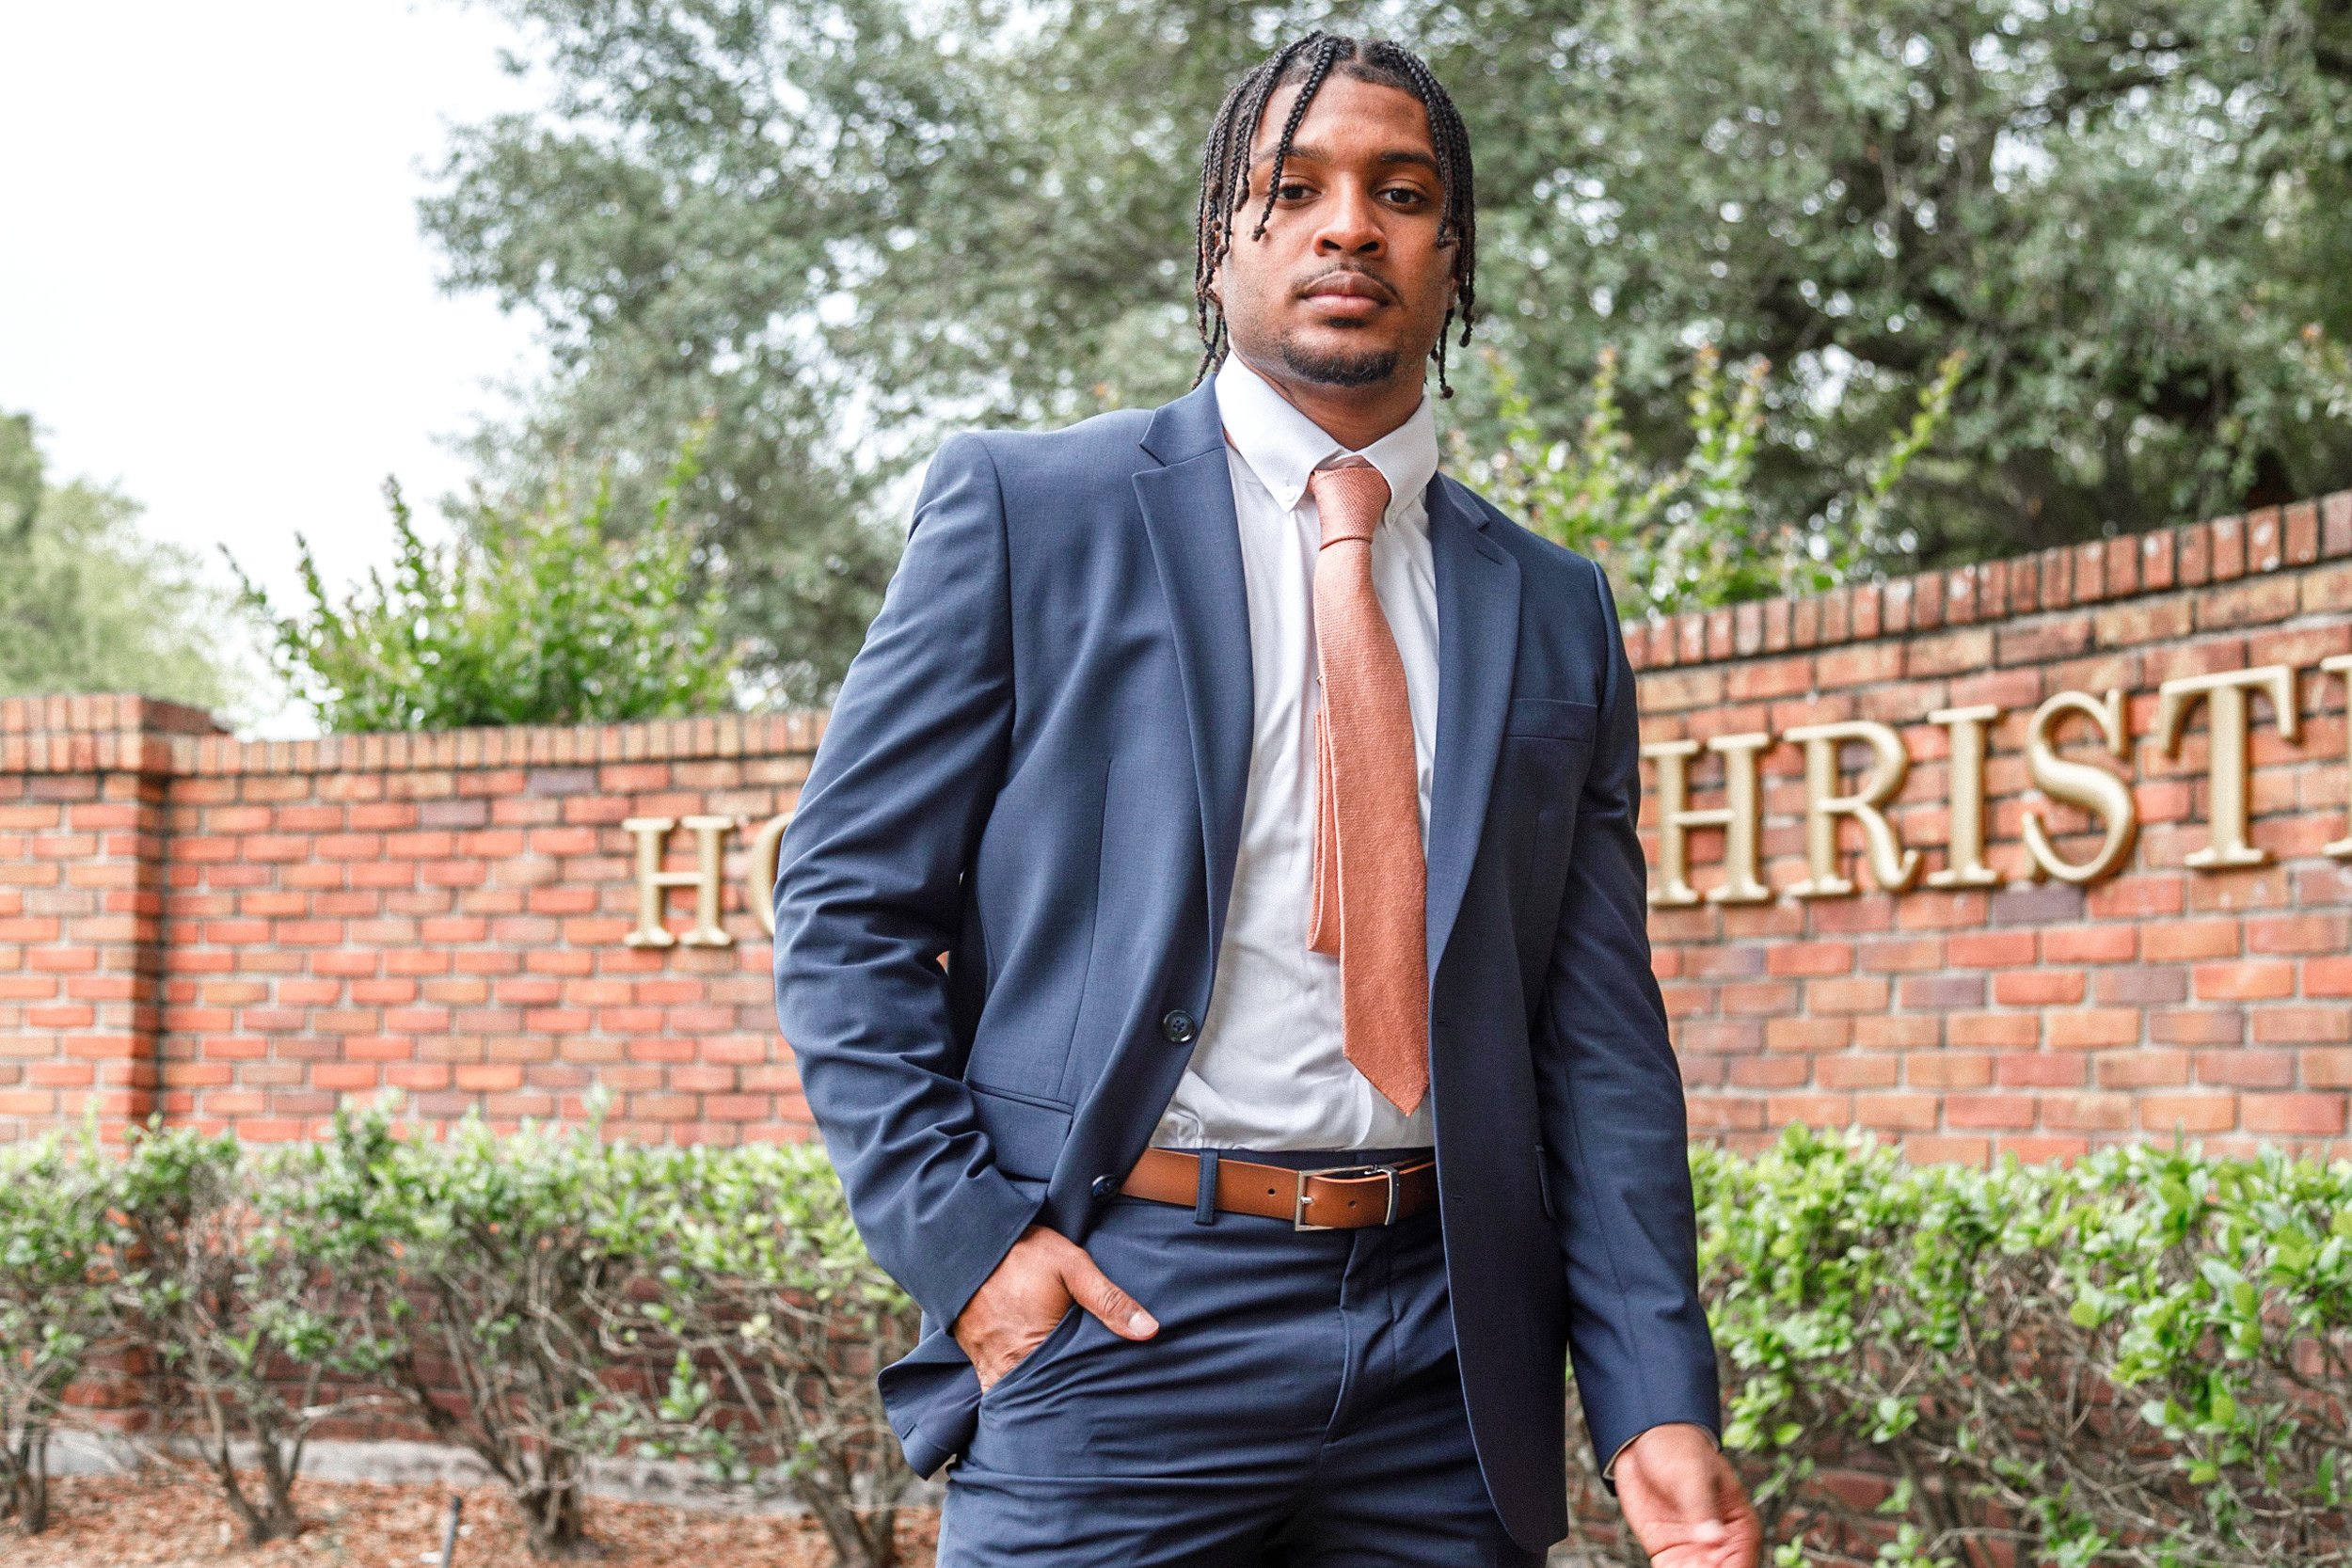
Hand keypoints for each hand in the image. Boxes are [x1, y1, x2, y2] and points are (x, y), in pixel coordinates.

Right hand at [950, 1223, 1157, 1389]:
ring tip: (1063, 1398)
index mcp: (1038, 1347)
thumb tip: (1150, 1331)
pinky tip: (1032, 1384)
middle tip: (1088, 1407)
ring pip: (1018, 1396)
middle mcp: (1009, 1364)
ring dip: (1039, 1397)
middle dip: (1063, 1403)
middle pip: (1043, 1400)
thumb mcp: (1073, 1266)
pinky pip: (996, 1386)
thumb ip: (1110, 1300)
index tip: (1104, 1401)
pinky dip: (1014, 1389)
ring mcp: (989, 1363)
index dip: (1087, 1395)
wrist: (970, 1240)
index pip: (1070, 1389)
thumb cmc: (1024, 1252)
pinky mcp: (976, 1356)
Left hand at [1614, 1424, 1761, 1567]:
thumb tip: (1713, 1539)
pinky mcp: (1667, 1553)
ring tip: (1678, 1563)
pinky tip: (1666, 1566)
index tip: (1707, 1566)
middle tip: (1689, 1564)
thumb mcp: (1691, 1474)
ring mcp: (1693, 1551)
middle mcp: (1719, 1545)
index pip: (1741, 1566)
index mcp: (1739, 1526)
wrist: (1643, 1442)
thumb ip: (1701, 1506)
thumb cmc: (1678, 1449)